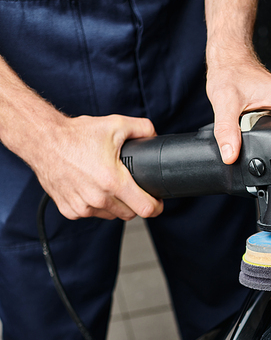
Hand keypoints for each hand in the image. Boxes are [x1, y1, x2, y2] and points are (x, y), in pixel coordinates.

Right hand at [29, 113, 163, 220]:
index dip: (156, 206)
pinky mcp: (70, 210)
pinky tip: (91, 188)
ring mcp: (83, 207)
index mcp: (113, 182)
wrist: (43, 141)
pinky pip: (92, 214)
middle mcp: (98, 198)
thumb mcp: (115, 125)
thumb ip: (142, 129)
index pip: (145, 209)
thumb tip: (154, 136)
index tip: (157, 201)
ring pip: (111, 215)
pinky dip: (96, 205)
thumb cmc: (76, 135)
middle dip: (135, 203)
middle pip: (130, 214)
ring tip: (108, 184)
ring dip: (115, 204)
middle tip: (132, 188)